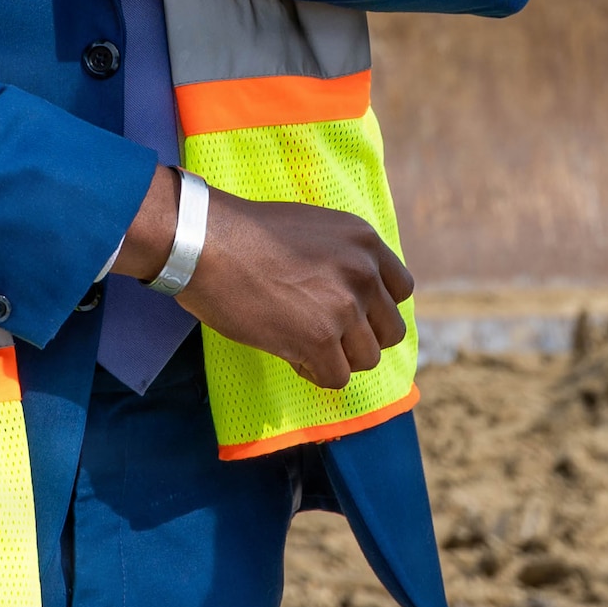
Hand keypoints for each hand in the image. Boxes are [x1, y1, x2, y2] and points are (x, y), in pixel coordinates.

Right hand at [176, 188, 412, 390]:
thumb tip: (359, 296)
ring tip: (301, 341)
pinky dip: (313, 372)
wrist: (206, 242)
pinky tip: (289, 353)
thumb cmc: (246, 234)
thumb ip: (343, 257)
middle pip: (390, 331)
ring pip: (366, 359)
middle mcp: (363, 272)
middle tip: (324, 333)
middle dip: (360, 338)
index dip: (375, 307)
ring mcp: (344, 307)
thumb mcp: (312, 228)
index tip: (350, 312)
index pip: (401, 290)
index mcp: (364, 241)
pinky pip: (336, 378)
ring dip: (337, 357)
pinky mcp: (320, 340)